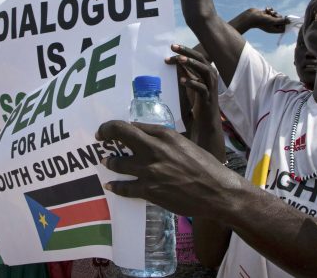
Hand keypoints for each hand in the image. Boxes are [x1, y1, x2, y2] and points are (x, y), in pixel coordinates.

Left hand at [96, 120, 235, 216]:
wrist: (216, 191)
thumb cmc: (205, 166)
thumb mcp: (184, 143)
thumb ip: (163, 138)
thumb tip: (143, 134)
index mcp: (165, 134)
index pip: (133, 125)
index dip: (118, 126)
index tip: (110, 129)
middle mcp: (154, 149)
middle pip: (120, 134)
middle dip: (105, 133)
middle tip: (99, 137)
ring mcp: (150, 171)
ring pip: (118, 163)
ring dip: (110, 162)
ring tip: (107, 162)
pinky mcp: (149, 190)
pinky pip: (124, 187)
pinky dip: (115, 186)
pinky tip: (111, 185)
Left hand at [165, 44, 224, 159]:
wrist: (206, 120)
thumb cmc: (197, 100)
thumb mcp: (190, 83)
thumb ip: (185, 71)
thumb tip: (173, 60)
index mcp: (207, 71)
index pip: (195, 56)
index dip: (185, 50)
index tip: (172, 47)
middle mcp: (211, 76)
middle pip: (200, 59)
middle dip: (187, 52)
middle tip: (173, 48)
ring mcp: (211, 86)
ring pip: (203, 71)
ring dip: (191, 64)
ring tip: (179, 60)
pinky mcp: (208, 98)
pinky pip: (201, 88)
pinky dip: (192, 83)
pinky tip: (182, 80)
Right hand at [241, 7, 288, 33]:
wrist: (250, 16)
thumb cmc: (261, 20)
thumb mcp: (272, 21)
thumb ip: (282, 21)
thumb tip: (289, 21)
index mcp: (273, 29)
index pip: (283, 29)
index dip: (285, 24)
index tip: (286, 19)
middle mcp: (271, 25)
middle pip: (281, 21)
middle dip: (278, 16)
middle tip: (274, 15)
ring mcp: (268, 20)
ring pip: (276, 15)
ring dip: (274, 12)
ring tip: (269, 12)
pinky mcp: (266, 15)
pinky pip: (271, 12)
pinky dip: (270, 10)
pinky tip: (266, 9)